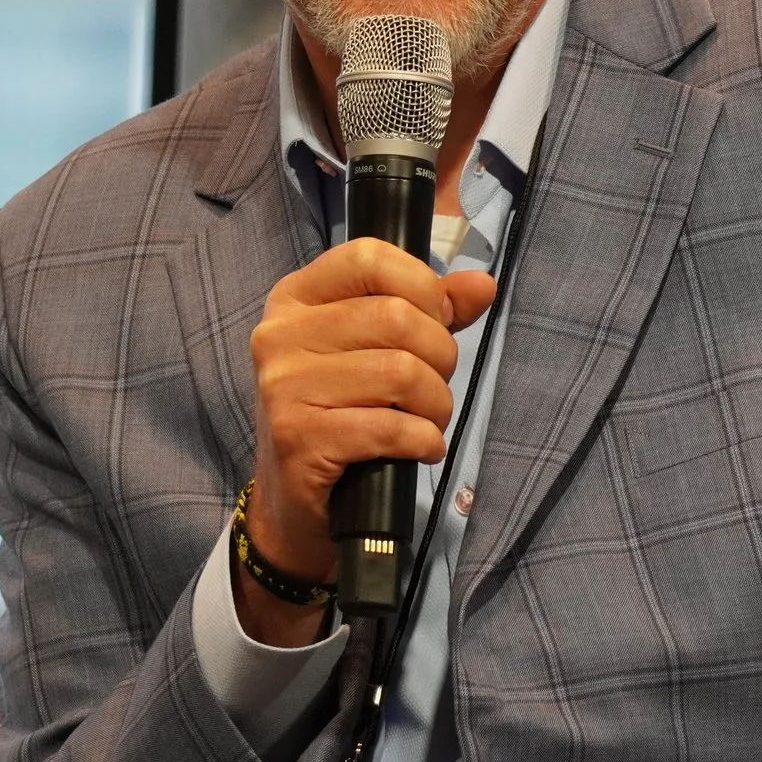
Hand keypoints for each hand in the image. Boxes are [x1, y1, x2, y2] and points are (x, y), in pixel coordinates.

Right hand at [235, 238, 495, 644]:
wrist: (294, 504)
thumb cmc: (340, 413)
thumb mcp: (375, 350)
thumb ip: (429, 311)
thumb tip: (482, 285)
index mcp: (294, 297)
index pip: (369, 257)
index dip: (421, 286)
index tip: (435, 322)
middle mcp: (279, 335)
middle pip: (395, 317)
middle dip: (439, 356)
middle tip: (433, 387)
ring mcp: (283, 387)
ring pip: (399, 372)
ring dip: (435, 404)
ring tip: (428, 421)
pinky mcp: (298, 438)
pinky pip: (389, 427)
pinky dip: (423, 440)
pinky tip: (420, 448)